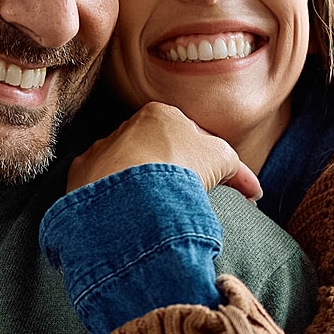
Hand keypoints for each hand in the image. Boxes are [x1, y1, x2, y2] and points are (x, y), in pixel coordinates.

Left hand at [67, 101, 261, 198]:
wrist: (135, 193)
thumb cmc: (181, 167)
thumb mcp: (221, 159)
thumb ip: (236, 169)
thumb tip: (253, 190)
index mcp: (158, 115)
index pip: (185, 137)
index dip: (201, 163)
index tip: (209, 185)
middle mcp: (124, 127)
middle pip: (151, 153)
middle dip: (166, 175)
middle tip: (180, 200)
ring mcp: (99, 152)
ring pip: (122, 171)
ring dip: (136, 190)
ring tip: (151, 213)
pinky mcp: (80, 178)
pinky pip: (97, 190)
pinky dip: (111, 203)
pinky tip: (124, 217)